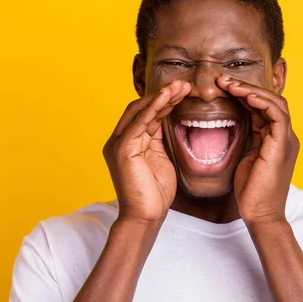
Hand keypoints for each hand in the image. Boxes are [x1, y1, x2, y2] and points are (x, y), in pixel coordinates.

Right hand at [103, 80, 190, 223]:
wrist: (146, 217)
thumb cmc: (155, 192)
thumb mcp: (161, 159)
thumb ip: (160, 139)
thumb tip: (170, 119)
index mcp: (128, 141)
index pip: (145, 113)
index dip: (164, 100)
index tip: (184, 91)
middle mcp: (119, 139)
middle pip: (141, 107)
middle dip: (164, 94)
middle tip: (184, 84)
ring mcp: (118, 143)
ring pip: (140, 111)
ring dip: (162, 97)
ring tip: (181, 86)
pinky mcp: (122, 149)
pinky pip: (139, 122)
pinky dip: (154, 107)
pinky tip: (168, 97)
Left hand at [217, 76, 299, 225]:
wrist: (260, 214)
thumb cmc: (251, 191)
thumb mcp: (246, 157)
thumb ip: (246, 138)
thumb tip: (233, 121)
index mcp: (276, 139)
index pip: (263, 107)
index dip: (245, 94)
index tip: (223, 87)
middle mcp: (285, 136)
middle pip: (270, 100)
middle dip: (247, 87)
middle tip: (223, 80)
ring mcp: (286, 140)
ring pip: (275, 102)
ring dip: (251, 90)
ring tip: (229, 84)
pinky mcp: (282, 145)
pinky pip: (277, 114)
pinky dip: (262, 102)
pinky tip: (244, 96)